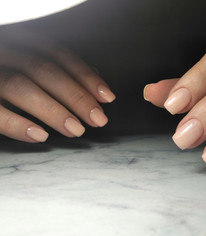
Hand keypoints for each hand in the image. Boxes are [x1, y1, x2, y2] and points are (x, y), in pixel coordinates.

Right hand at [0, 27, 114, 142]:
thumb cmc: (5, 71)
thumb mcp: (27, 59)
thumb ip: (56, 66)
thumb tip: (92, 74)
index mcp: (21, 41)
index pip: (60, 56)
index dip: (86, 76)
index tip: (107, 97)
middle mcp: (4, 50)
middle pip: (45, 71)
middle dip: (76, 97)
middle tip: (97, 120)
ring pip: (21, 86)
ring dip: (53, 110)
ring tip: (76, 130)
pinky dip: (16, 123)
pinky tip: (39, 136)